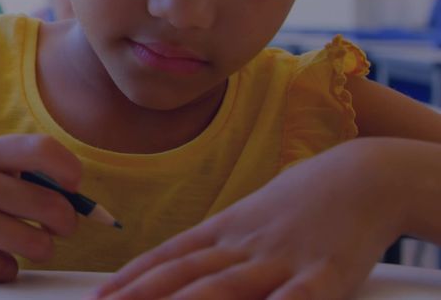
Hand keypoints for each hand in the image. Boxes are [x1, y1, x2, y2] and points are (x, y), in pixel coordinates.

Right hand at [0, 134, 83, 281]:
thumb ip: (21, 173)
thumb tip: (79, 201)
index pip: (44, 150)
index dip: (70, 172)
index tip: (71, 188)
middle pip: (54, 207)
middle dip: (64, 223)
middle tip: (53, 227)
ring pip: (39, 244)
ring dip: (37, 249)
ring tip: (16, 242)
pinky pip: (8, 270)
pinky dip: (1, 267)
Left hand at [94, 141, 401, 299]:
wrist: (364, 176)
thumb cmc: (303, 201)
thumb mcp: (250, 219)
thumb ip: (215, 246)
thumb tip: (177, 269)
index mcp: (224, 231)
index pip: (167, 258)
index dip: (130, 279)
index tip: (98, 296)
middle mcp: (243, 245)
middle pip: (184, 275)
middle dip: (140, 297)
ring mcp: (281, 259)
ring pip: (226, 287)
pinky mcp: (325, 275)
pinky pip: (297, 298)